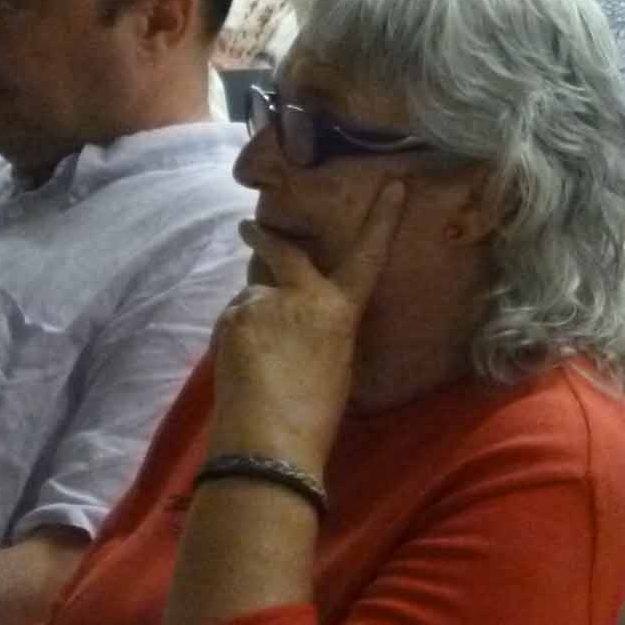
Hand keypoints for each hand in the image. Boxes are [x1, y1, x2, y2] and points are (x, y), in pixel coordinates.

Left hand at [212, 181, 405, 475]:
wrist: (270, 439)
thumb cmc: (318, 413)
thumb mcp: (337, 362)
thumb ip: (322, 328)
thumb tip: (297, 318)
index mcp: (339, 310)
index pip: (367, 256)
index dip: (383, 219)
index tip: (394, 185)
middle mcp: (300, 295)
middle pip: (283, 251)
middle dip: (265, 236)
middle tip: (249, 227)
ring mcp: (261, 303)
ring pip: (253, 298)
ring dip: (253, 314)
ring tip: (257, 356)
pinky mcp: (231, 319)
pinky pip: (235, 320)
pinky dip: (238, 335)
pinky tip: (244, 365)